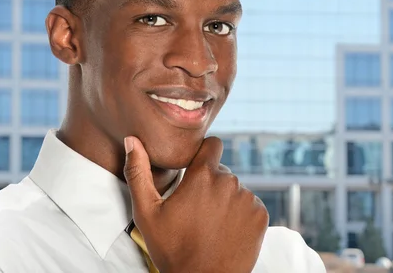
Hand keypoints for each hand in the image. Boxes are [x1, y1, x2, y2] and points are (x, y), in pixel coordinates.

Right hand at [123, 136, 268, 272]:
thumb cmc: (173, 250)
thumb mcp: (147, 213)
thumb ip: (139, 173)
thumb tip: (132, 141)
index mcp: (202, 176)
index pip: (213, 145)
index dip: (204, 153)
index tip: (196, 168)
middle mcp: (229, 182)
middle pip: (221, 171)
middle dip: (210, 184)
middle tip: (196, 210)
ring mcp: (247, 198)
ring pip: (235, 189)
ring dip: (225, 200)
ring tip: (211, 224)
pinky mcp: (261, 215)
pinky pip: (250, 204)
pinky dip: (240, 213)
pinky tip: (226, 230)